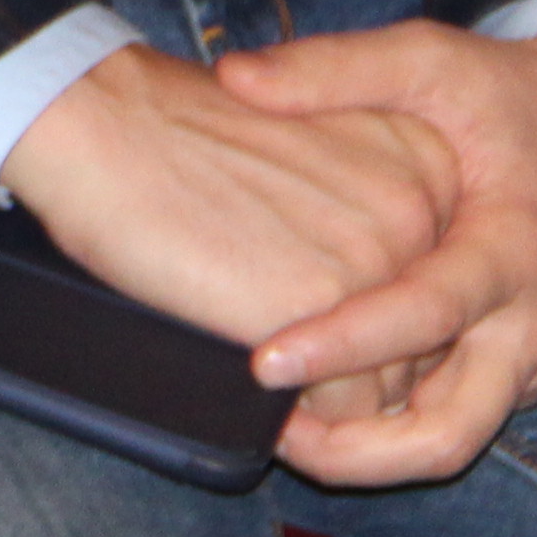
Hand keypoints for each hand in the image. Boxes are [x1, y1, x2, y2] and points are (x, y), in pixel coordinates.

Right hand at [0, 42, 456, 434]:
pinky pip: (339, 410)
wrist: (100, 120)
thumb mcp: (306, 151)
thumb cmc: (175, 132)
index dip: (372, 313)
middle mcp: (424, 213)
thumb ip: (357, 211)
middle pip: (421, 341)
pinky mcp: (324, 312)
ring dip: (327, 395)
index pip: (437, 285)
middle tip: (284, 348)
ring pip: (386, 387)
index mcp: (426, 160)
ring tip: (262, 365)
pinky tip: (248, 375)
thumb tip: (367, 305)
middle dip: (354, 361)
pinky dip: (296, 416)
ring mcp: (380, 265)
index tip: (313, 305)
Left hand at [211, 16, 536, 482]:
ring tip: (280, 430)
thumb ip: (335, 69)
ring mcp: (532, 350)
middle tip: (267, 431)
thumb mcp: (432, 59)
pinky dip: (399, 427)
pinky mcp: (523, 360)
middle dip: (358, 451)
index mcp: (513, 247)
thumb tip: (232, 76)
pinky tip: (329, 404)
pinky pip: (464, 415)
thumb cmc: (515, 92)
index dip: (343, 345)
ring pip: (456, 437)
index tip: (263, 363)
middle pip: (450, 430)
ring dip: (372, 451)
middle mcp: (531, 318)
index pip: (426, 316)